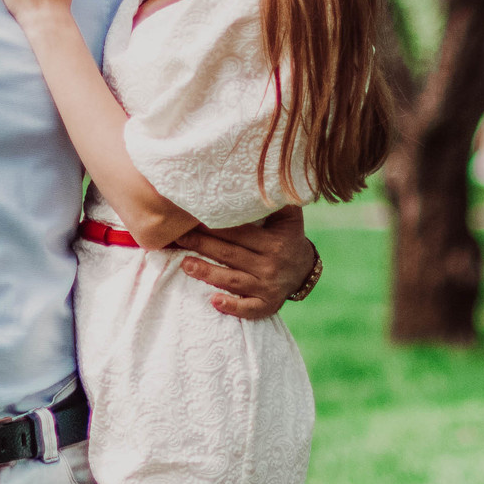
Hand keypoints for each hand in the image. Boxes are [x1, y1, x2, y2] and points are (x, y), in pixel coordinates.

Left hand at [179, 206, 318, 320]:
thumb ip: (276, 198)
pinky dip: (232, 306)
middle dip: (202, 245)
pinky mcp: (267, 305)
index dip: (216, 225)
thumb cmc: (288, 237)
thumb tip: (261, 174)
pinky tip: (213, 301)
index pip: (239, 232)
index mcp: (274, 241)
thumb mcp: (289, 216)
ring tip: (185, 264)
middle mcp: (270, 264)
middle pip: (230, 254)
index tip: (193, 218)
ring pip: (233, 280)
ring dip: (208, 273)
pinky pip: (249, 309)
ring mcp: (268, 286)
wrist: (305, 269)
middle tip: (178, 238)